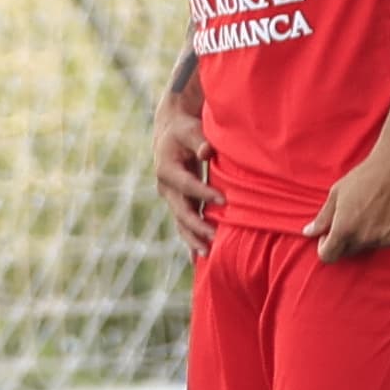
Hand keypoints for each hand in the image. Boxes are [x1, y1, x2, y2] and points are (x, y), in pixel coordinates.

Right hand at [153, 98, 219, 256]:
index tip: (224, 201)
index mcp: (166, 168)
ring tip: (207, 255)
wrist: (171, 133)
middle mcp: (165, 187)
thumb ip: (200, 140)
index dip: (204, 194)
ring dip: (192, 239)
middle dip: (197, 226)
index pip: (187, 185)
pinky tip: (198, 259)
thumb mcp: (191, 130)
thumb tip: (207, 152)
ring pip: (180, 223)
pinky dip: (190, 241)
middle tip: (214, 237)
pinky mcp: (178, 204)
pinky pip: (183, 225)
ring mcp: (171, 198)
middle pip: (180, 211)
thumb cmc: (185, 130)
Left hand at [305, 139, 389, 262]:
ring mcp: (385, 239)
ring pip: (368, 246)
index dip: (324, 246)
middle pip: (348, 252)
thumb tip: (308, 232)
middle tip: (351, 218)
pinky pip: (388, 241)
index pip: (328, 255)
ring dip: (365, 235)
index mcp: (345, 229)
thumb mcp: (337, 193)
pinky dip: (385, 232)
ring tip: (371, 211)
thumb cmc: (366, 176)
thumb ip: (323, 217)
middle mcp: (365, 238)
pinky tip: (387, 213)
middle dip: (344, 240)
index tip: (328, 234)